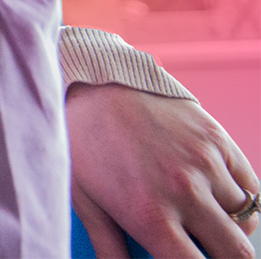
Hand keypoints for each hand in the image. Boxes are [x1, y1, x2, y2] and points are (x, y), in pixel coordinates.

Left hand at [68, 82, 258, 258]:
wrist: (92, 84)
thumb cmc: (83, 146)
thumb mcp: (86, 203)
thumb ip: (110, 248)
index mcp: (149, 216)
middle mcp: (184, 193)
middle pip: (235, 253)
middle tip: (203, 251)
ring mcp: (206, 165)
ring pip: (245, 221)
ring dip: (230, 230)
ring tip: (203, 225)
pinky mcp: (218, 141)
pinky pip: (252, 187)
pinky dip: (242, 202)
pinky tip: (217, 202)